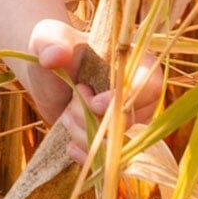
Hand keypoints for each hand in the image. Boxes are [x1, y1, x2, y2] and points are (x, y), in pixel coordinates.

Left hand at [27, 19, 163, 166]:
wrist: (48, 76)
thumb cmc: (52, 49)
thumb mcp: (47, 39)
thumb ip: (50, 43)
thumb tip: (55, 56)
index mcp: (137, 62)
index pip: (150, 85)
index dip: (125, 99)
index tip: (94, 103)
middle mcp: (142, 95)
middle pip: (131, 121)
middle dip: (93, 120)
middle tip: (70, 107)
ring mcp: (132, 120)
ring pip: (118, 144)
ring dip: (86, 136)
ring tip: (67, 117)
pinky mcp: (117, 140)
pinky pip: (111, 159)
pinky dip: (88, 156)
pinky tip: (70, 146)